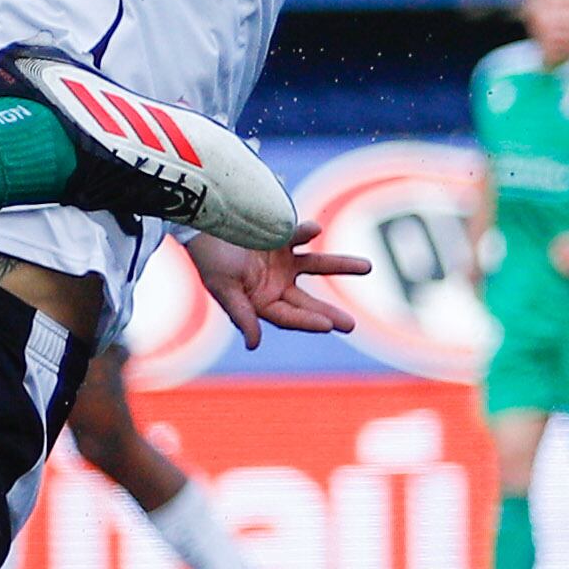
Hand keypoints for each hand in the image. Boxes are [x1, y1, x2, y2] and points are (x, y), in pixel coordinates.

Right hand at [186, 227, 372, 349]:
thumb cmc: (209, 258)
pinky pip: (301, 236)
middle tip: (351, 325)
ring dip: (340, 265)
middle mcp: (274, 284)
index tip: (329, 326)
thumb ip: (242, 315)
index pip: (289, 316)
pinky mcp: (282, 238)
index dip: (308, 320)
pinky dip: (308, 233)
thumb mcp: (224, 288)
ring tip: (367, 267)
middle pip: (308, 302)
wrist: (201, 224)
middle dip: (329, 312)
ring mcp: (281, 261)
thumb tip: (254, 345)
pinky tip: (316, 229)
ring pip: (317, 266)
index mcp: (260, 301)